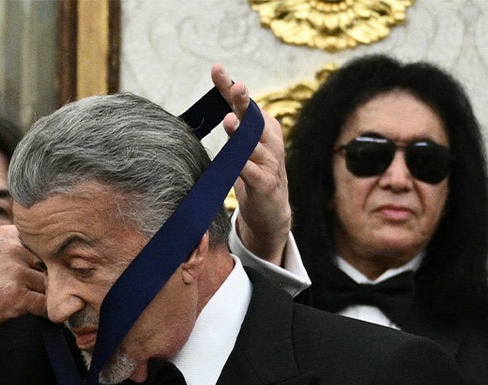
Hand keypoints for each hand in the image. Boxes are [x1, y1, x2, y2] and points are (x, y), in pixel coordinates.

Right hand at [0, 225, 45, 337]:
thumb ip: (12, 247)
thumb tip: (40, 255)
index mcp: (7, 235)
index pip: (41, 243)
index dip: (43, 258)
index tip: (39, 268)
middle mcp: (15, 250)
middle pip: (48, 263)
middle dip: (45, 276)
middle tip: (37, 287)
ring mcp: (17, 273)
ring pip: (48, 284)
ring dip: (44, 294)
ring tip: (32, 299)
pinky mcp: (18, 296)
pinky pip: (45, 304)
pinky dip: (44, 311)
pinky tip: (36, 312)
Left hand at [211, 64, 292, 265]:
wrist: (271, 213)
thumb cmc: (253, 175)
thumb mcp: (242, 148)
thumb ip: (234, 128)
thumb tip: (218, 106)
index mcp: (262, 127)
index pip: (243, 103)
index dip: (229, 86)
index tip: (216, 68)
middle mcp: (269, 140)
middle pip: (253, 117)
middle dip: (243, 101)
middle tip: (235, 86)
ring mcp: (270, 162)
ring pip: (253, 144)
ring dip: (241, 133)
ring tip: (230, 122)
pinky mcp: (266, 184)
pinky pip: (252, 172)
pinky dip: (242, 166)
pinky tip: (233, 161)